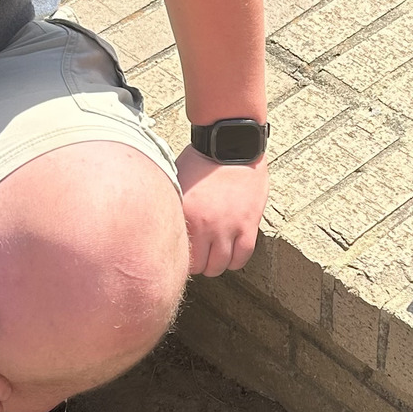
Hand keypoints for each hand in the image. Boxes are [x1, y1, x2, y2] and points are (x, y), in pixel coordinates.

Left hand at [176, 144, 269, 276]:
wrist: (231, 145)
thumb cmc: (201, 161)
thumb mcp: (177, 183)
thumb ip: (174, 208)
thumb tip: (164, 227)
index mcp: (185, 215)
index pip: (179, 254)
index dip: (180, 258)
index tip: (183, 255)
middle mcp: (205, 225)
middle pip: (200, 265)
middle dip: (199, 264)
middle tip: (200, 257)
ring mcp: (228, 226)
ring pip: (221, 265)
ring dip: (217, 265)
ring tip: (215, 257)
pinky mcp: (248, 224)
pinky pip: (242, 256)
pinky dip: (235, 261)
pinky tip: (231, 255)